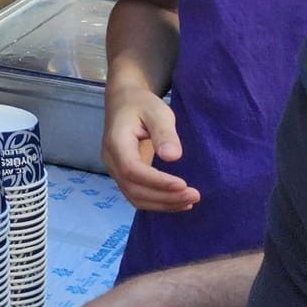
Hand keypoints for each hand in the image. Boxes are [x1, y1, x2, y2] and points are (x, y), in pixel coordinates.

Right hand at [102, 82, 196, 212]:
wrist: (124, 103)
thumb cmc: (141, 105)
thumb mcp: (157, 112)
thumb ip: (164, 133)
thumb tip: (172, 157)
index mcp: (116, 142)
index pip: (132, 169)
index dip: (156, 181)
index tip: (183, 184)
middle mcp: (111, 160)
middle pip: (133, 189)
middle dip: (164, 197)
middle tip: (195, 195)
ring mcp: (115, 170)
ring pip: (135, 197)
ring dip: (162, 204)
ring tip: (190, 200)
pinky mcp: (124, 175)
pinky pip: (137, 195)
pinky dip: (157, 202)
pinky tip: (178, 201)